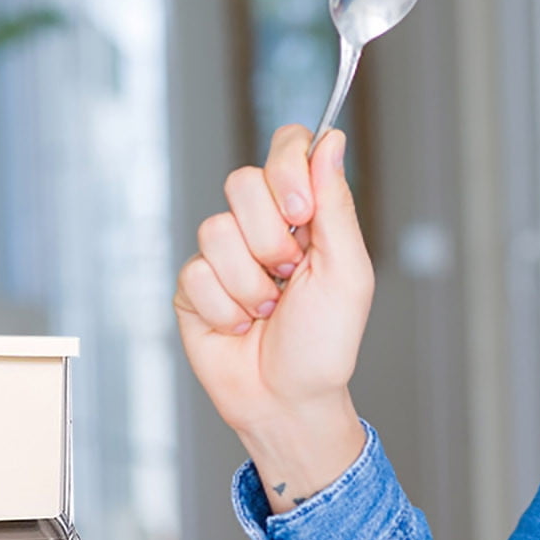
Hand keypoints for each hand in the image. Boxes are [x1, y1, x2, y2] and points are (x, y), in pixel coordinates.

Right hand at [174, 125, 373, 510]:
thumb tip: (331, 139)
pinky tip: (239, 326)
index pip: (287, 148)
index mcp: (304, 214)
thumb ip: (335, 204)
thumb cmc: (324, 343)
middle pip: (242, 181)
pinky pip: (196, 273)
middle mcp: (261, 226)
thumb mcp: (346, 271)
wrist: (286, 400)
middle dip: (269, 238)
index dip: (286, 168)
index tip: (300, 211)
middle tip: (288, 275)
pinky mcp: (193, 285)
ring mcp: (223, 254)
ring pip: (215, 229)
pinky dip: (224, 308)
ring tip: (266, 311)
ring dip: (249, 283)